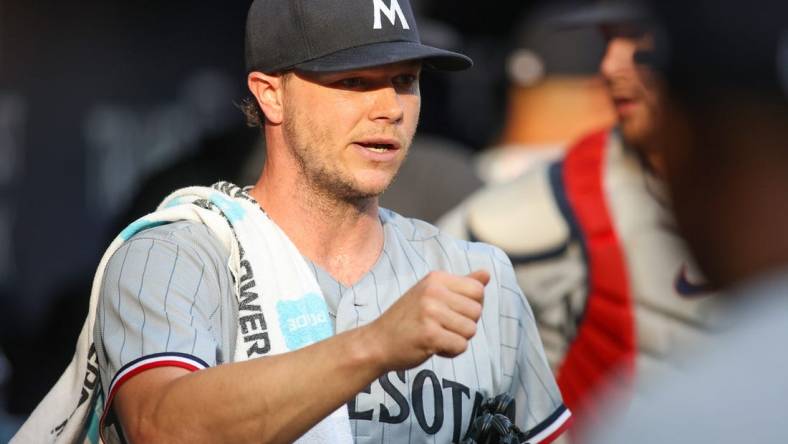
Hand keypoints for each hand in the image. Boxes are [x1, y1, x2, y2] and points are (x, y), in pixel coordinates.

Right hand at [365, 269, 489, 371]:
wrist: (376, 342)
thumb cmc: (407, 319)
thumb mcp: (431, 294)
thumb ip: (461, 285)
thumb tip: (487, 274)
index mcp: (436, 278)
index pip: (477, 290)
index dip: (470, 307)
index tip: (451, 313)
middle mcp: (433, 291)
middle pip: (477, 312)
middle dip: (464, 325)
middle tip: (440, 327)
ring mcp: (430, 313)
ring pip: (471, 330)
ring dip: (457, 339)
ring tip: (435, 336)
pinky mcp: (429, 335)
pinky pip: (461, 346)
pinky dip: (450, 352)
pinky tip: (432, 347)